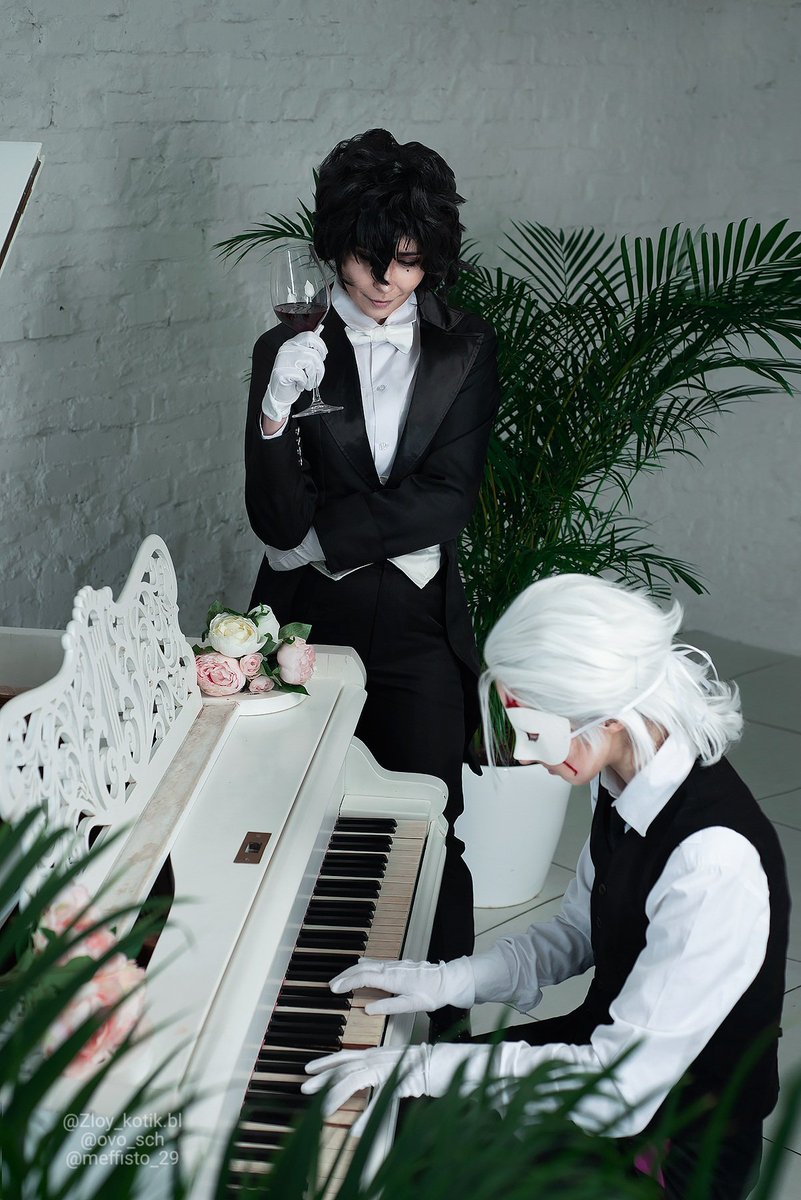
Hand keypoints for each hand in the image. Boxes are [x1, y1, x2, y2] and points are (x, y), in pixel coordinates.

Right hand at [262, 329, 327, 422]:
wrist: (280, 395)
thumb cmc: (292, 379)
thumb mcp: (302, 361)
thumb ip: (309, 347)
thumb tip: (320, 329)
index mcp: (291, 344)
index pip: (310, 336)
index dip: (321, 346)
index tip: (323, 356)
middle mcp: (286, 349)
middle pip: (313, 352)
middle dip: (320, 367)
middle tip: (317, 376)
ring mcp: (282, 360)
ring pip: (310, 363)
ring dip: (313, 377)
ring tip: (308, 383)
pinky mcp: (281, 372)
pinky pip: (302, 375)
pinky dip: (304, 383)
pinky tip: (299, 386)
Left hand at [302, 1043, 492, 1136]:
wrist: (454, 1063)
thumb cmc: (430, 1068)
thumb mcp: (399, 1073)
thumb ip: (383, 1077)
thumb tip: (370, 1084)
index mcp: (379, 1054)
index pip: (347, 1055)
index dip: (326, 1062)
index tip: (309, 1069)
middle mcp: (381, 1056)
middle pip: (345, 1065)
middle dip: (322, 1076)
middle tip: (304, 1086)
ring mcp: (389, 1066)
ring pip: (356, 1078)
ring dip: (337, 1094)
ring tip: (322, 1109)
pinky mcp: (401, 1080)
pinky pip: (380, 1100)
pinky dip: (367, 1115)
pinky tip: (357, 1129)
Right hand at [329, 956, 475, 1014]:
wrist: (449, 980)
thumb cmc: (432, 994)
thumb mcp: (411, 1005)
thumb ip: (389, 1006)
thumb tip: (368, 1009)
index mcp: (392, 978)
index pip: (363, 978)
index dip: (347, 983)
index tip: (334, 989)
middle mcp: (391, 968)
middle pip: (362, 969)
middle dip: (344, 976)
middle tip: (331, 985)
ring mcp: (394, 965)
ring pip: (367, 964)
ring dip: (352, 970)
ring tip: (340, 978)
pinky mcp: (398, 965)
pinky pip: (375, 963)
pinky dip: (363, 965)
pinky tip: (360, 965)